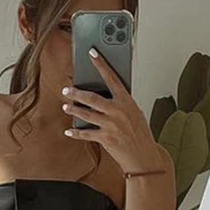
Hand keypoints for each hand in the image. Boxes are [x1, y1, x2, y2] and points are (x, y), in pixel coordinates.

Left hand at [61, 47, 166, 176]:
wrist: (143, 156)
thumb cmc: (139, 134)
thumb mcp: (134, 113)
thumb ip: (121, 103)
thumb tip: (106, 95)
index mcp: (126, 101)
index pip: (112, 78)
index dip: (101, 64)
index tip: (92, 54)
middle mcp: (118, 111)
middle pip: (92, 97)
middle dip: (76, 92)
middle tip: (67, 89)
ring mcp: (111, 125)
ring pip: (86, 114)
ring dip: (73, 109)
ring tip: (66, 106)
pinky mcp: (105, 138)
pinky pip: (86, 134)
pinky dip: (76, 132)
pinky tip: (69, 130)